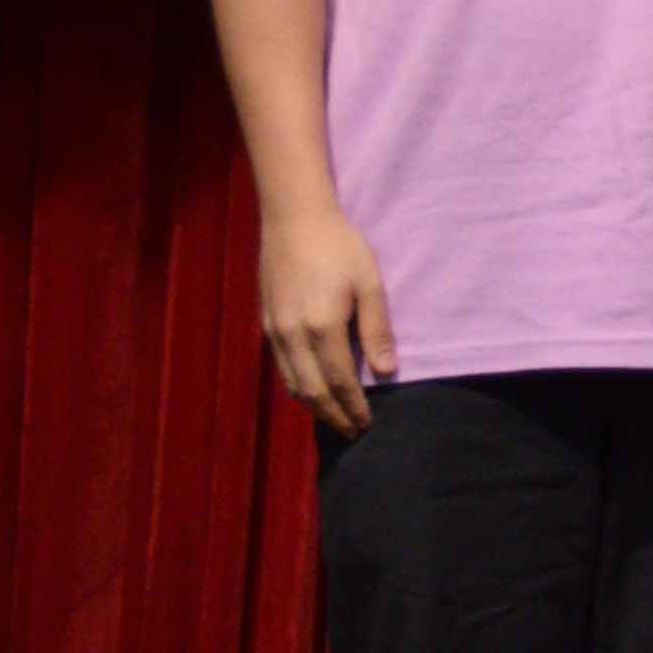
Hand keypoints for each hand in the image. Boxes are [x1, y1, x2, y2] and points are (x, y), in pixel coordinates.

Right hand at [258, 203, 396, 437]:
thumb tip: (385, 371)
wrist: (294, 220)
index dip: (354, 406)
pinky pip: (281, 368)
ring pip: (293, 384)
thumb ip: (376, 329)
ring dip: (314, 407)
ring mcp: (275, 331)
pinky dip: (298, 387)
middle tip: (353, 432)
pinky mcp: (266, 324)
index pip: (340, 382)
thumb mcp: (370, 284)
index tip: (368, 423)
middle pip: (313, 391)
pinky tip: (313, 390)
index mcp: (322, 327)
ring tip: (336, 419)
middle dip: (334, 416)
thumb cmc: (340, 247)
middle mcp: (293, 336)